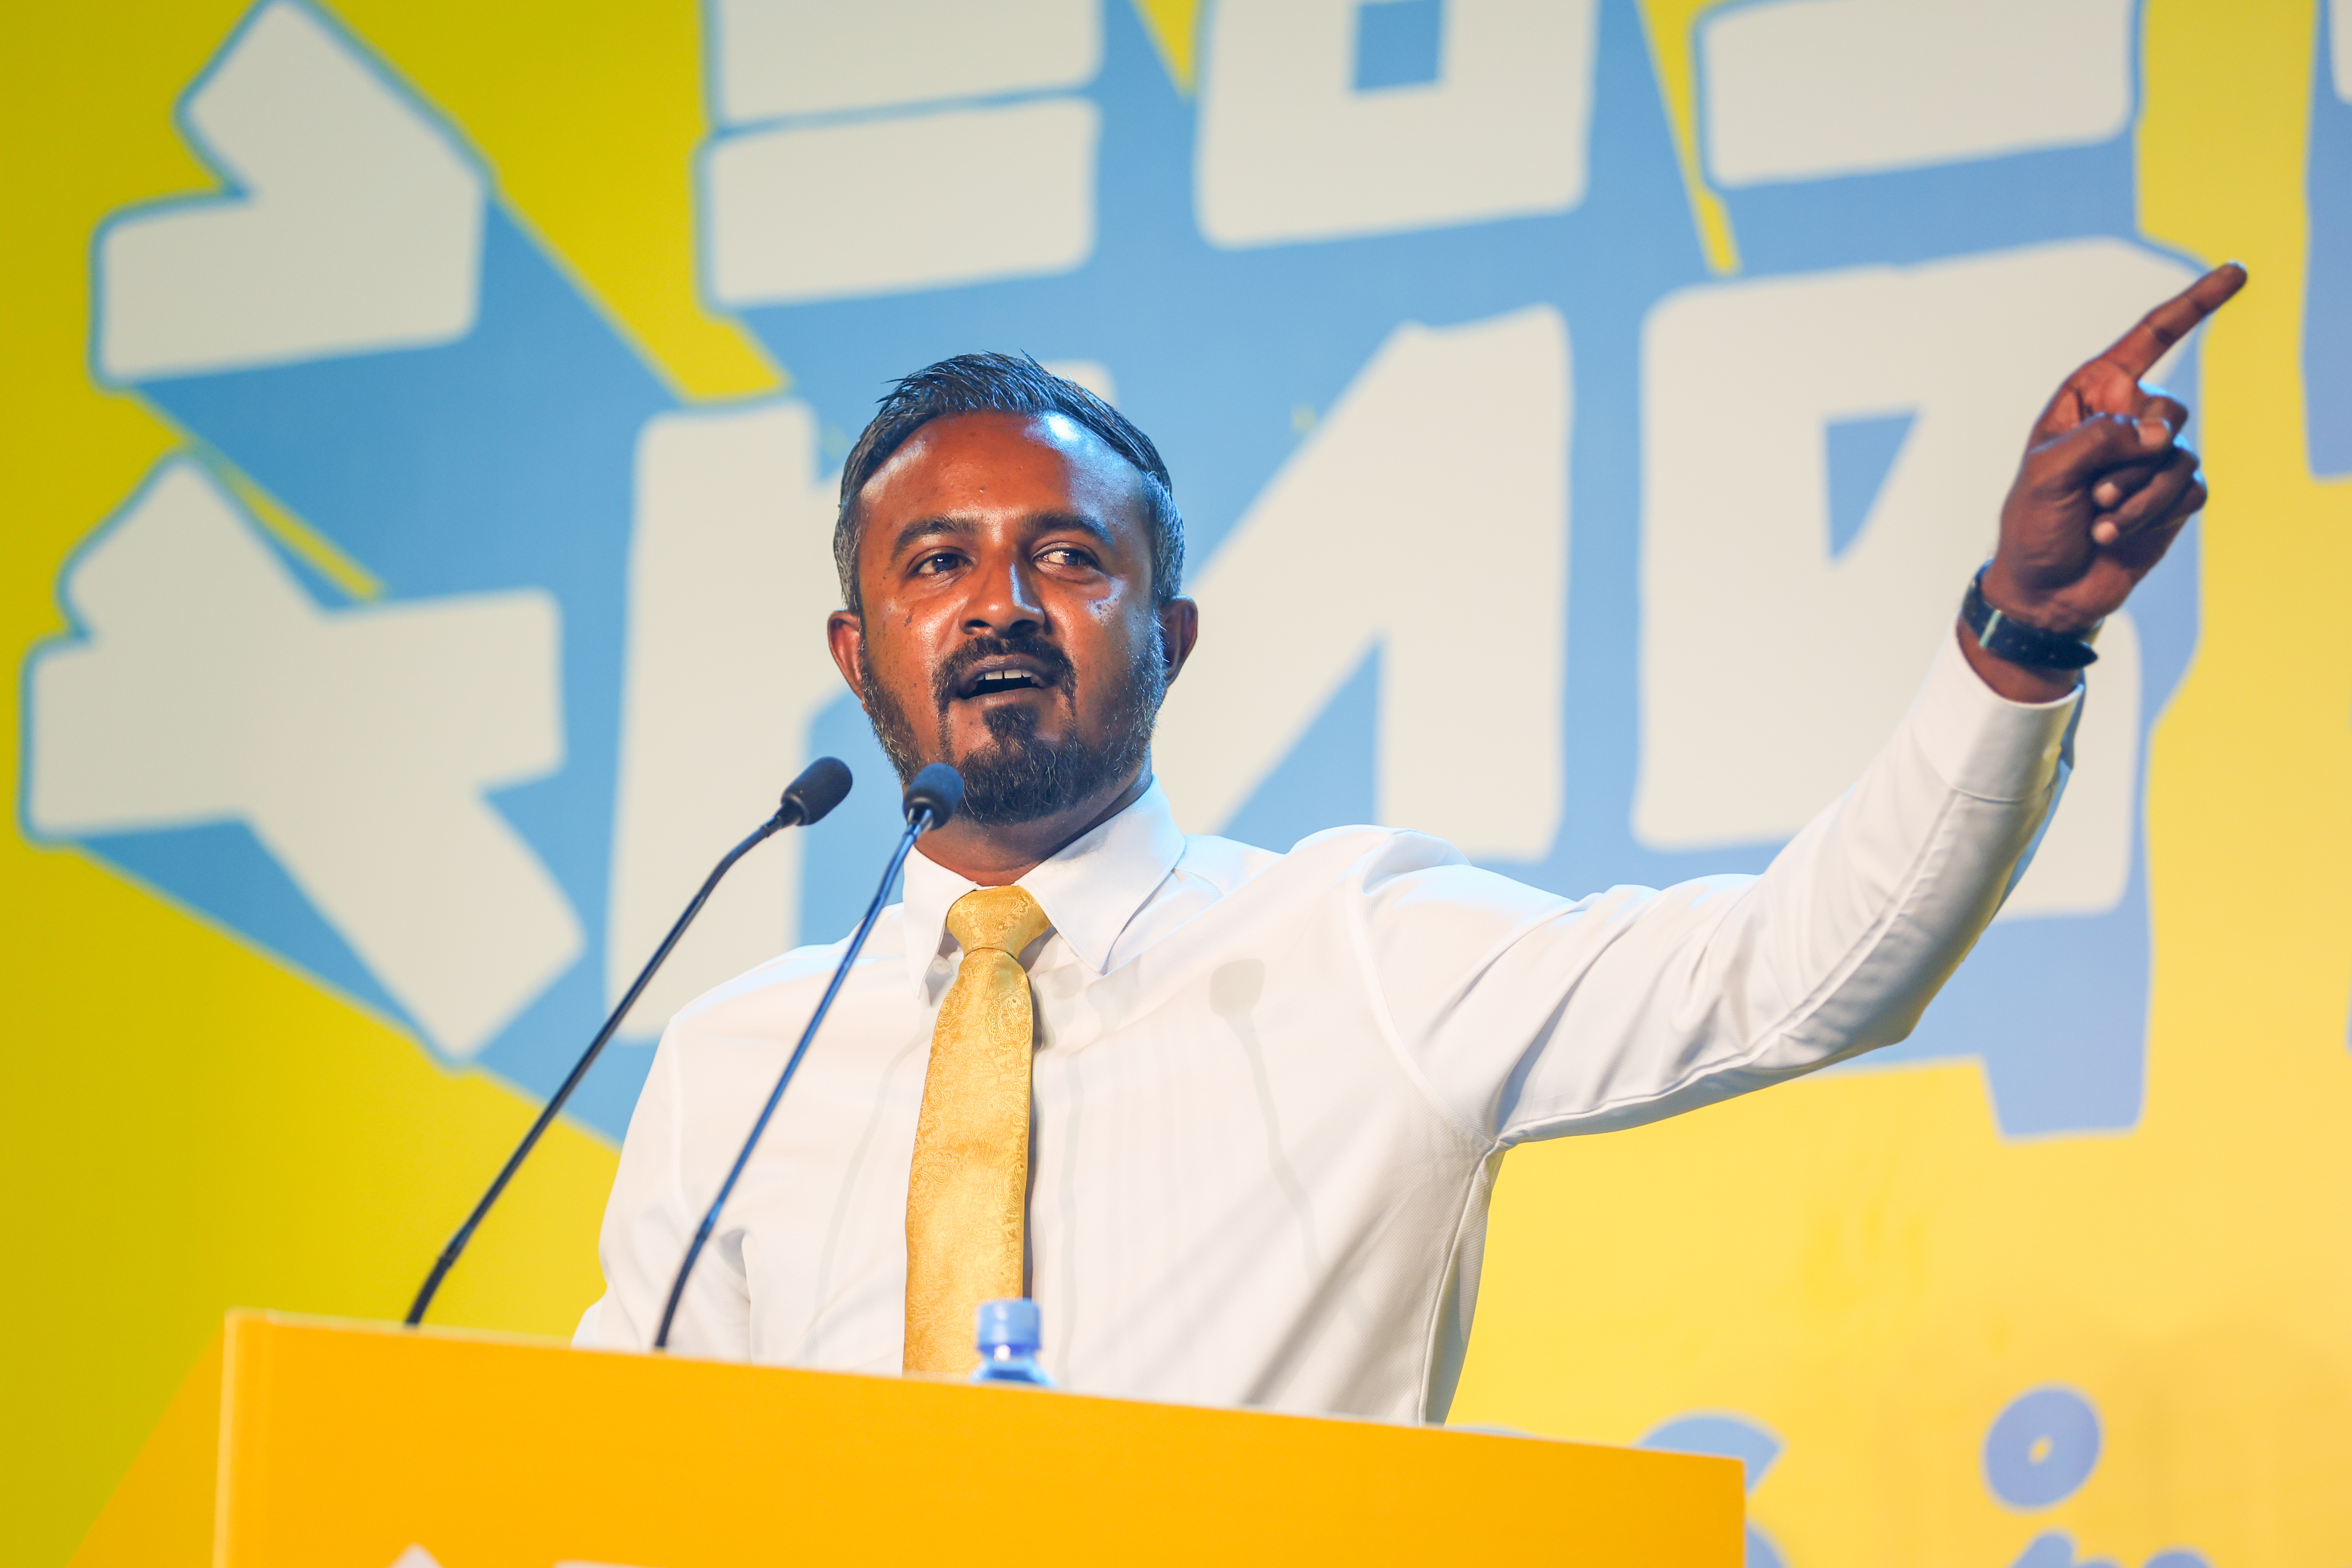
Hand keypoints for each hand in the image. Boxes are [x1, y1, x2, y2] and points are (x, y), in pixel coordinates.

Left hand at [1965, 262, 2246, 700]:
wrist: (2044, 589)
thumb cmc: (2031, 525)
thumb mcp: (2046, 473)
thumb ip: (2100, 440)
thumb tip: (2161, 435)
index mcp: (2092, 395)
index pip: (2151, 338)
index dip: (2195, 303)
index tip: (2238, 271)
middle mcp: (2128, 419)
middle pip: (2168, 410)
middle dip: (2130, 457)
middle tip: (2092, 492)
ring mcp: (2153, 458)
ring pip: (2177, 456)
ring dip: (2136, 494)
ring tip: (2098, 518)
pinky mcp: (2173, 494)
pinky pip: (2186, 490)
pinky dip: (2151, 514)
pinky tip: (2114, 535)